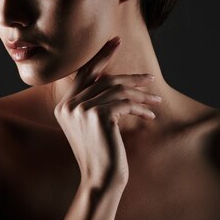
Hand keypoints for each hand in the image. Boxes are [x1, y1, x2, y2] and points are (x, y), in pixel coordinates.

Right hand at [53, 36, 161, 188]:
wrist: (100, 179)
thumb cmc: (101, 154)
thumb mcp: (92, 125)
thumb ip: (95, 101)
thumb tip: (114, 80)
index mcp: (63, 105)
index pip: (84, 73)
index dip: (101, 56)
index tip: (116, 41)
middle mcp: (68, 105)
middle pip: (106, 80)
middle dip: (132, 78)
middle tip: (151, 78)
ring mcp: (81, 109)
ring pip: (119, 91)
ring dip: (141, 97)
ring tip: (156, 103)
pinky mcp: (97, 115)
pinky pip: (125, 103)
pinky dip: (140, 109)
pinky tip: (150, 117)